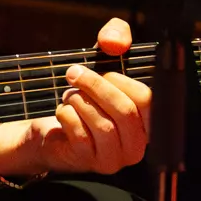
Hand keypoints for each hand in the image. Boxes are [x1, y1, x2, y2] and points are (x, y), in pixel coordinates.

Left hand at [0, 17, 150, 177]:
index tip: (102, 68)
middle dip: (96, 86)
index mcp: (148, 120)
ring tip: (70, 96)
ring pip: (103, 125)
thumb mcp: (103, 58)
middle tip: (74, 73)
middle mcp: (137, 144)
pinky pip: (80, 135)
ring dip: (79, 101)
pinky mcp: (89, 163)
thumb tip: (114, 42)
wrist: (52, 128)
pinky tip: (63, 112)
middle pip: (125, 111)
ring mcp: (114, 158)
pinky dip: (67, 115)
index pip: (148, 100)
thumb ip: (116, 36)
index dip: (122, 79)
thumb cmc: (86, 95)